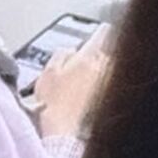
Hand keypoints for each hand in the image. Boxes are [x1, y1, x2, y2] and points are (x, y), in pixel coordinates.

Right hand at [33, 23, 113, 137]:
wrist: (64, 130)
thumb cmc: (54, 104)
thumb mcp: (48, 72)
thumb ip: (61, 55)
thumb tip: (71, 49)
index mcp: (87, 59)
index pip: (100, 37)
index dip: (101, 31)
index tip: (104, 28)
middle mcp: (103, 70)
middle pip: (104, 55)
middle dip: (94, 58)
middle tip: (77, 69)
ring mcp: (107, 84)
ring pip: (106, 70)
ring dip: (97, 72)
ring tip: (79, 87)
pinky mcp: (108, 97)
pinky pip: (106, 85)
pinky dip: (99, 86)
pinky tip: (85, 97)